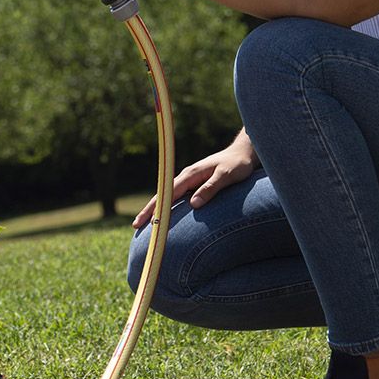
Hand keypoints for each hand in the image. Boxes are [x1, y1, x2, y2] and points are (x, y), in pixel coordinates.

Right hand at [132, 143, 255, 227]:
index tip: (148, 220)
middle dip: (149, 210)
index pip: (169, 193)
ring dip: (155, 209)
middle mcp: (186, 177)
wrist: (243, 154)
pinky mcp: (193, 184)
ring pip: (166, 196)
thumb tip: (194, 204)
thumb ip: (210, 189)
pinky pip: (175, 197)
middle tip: (136, 225)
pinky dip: (165, 206)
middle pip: (162, 194)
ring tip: (143, 224)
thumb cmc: (236, 165)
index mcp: (191, 174)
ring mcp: (188, 181)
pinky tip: (163, 215)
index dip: (158, 207)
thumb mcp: (226, 176)